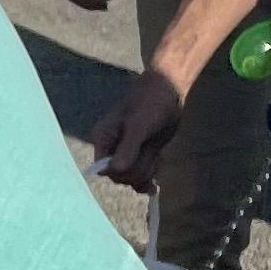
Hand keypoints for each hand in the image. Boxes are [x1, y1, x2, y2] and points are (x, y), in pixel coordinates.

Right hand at [87, 66, 183, 186]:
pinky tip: (157, 172)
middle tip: (152, 155)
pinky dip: (150, 177)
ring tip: (157, 157)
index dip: (122, 172)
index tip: (139, 160)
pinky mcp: (140, 156)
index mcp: (103, 140)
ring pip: (132, 178)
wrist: (168, 91)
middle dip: (138, 171)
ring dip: (147, 172)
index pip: (105, 170)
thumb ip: (127, 148)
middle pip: (119, 177)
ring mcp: (125, 154)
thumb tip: (115, 170)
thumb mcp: (139, 125)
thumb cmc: (150, 102)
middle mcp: (110, 149)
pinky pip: (141, 176)